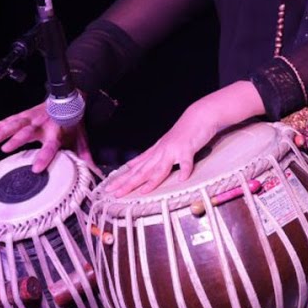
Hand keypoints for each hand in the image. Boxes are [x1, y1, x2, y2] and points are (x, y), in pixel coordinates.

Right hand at [0, 102, 90, 172]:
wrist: (69, 98)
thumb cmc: (72, 121)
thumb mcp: (81, 137)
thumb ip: (83, 154)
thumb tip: (92, 170)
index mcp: (57, 133)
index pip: (51, 147)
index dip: (44, 157)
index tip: (36, 169)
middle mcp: (42, 125)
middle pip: (27, 132)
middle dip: (16, 140)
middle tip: (4, 149)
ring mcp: (32, 118)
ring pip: (16, 124)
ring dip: (4, 131)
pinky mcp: (25, 114)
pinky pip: (10, 119)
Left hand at [105, 81, 265, 197]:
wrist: (199, 115)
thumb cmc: (183, 131)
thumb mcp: (163, 144)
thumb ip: (150, 156)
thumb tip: (133, 165)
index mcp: (155, 152)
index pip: (135, 168)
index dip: (122, 178)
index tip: (109, 188)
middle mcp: (161, 152)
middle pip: (142, 171)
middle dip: (127, 183)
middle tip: (113, 192)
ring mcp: (173, 150)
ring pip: (159, 168)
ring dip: (150, 181)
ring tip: (140, 192)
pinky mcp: (188, 149)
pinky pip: (186, 162)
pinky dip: (184, 170)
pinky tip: (182, 179)